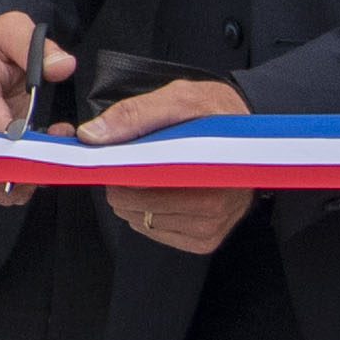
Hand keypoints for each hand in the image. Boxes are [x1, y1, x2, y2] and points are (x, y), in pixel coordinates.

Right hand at [0, 12, 68, 203]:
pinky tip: (32, 165)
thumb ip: (39, 46)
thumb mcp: (14, 30)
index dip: (25, 139)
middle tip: (58, 147)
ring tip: (47, 155)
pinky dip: (14, 182)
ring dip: (23, 175)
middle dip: (29, 159)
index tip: (52, 139)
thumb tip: (62, 67)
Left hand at [79, 74, 255, 256]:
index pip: (154, 182)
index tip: (112, 162)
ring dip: (131, 201)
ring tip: (143, 177)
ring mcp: (214, 226)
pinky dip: (145, 215)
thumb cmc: (215, 115)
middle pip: (142, 207)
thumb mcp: (180, 99)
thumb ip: (135, 114)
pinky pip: (156, 233)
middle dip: (122, 186)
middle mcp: (220, 204)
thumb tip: (92, 135)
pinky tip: (157, 194)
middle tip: (125, 166)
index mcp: (215, 167)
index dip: (124, 173)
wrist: (247, 138)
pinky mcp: (206, 239)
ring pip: (144, 222)